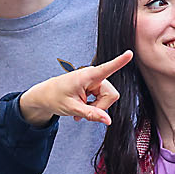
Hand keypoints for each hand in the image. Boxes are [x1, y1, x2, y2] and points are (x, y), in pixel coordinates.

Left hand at [17, 51, 132, 126]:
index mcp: (86, 76)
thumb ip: (91, 114)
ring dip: (96, 108)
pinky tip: (82, 109)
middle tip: (85, 113)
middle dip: (100, 107)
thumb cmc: (54, 98)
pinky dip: (94, 106)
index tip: (129, 53)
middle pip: (110, 94)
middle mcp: (93, 76)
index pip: (106, 68)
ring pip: (107, 98)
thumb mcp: (72, 109)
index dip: (119, 62)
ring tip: (80, 110)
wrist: (45, 96)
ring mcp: (94, 81)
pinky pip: (102, 99)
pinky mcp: (93, 86)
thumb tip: (108, 120)